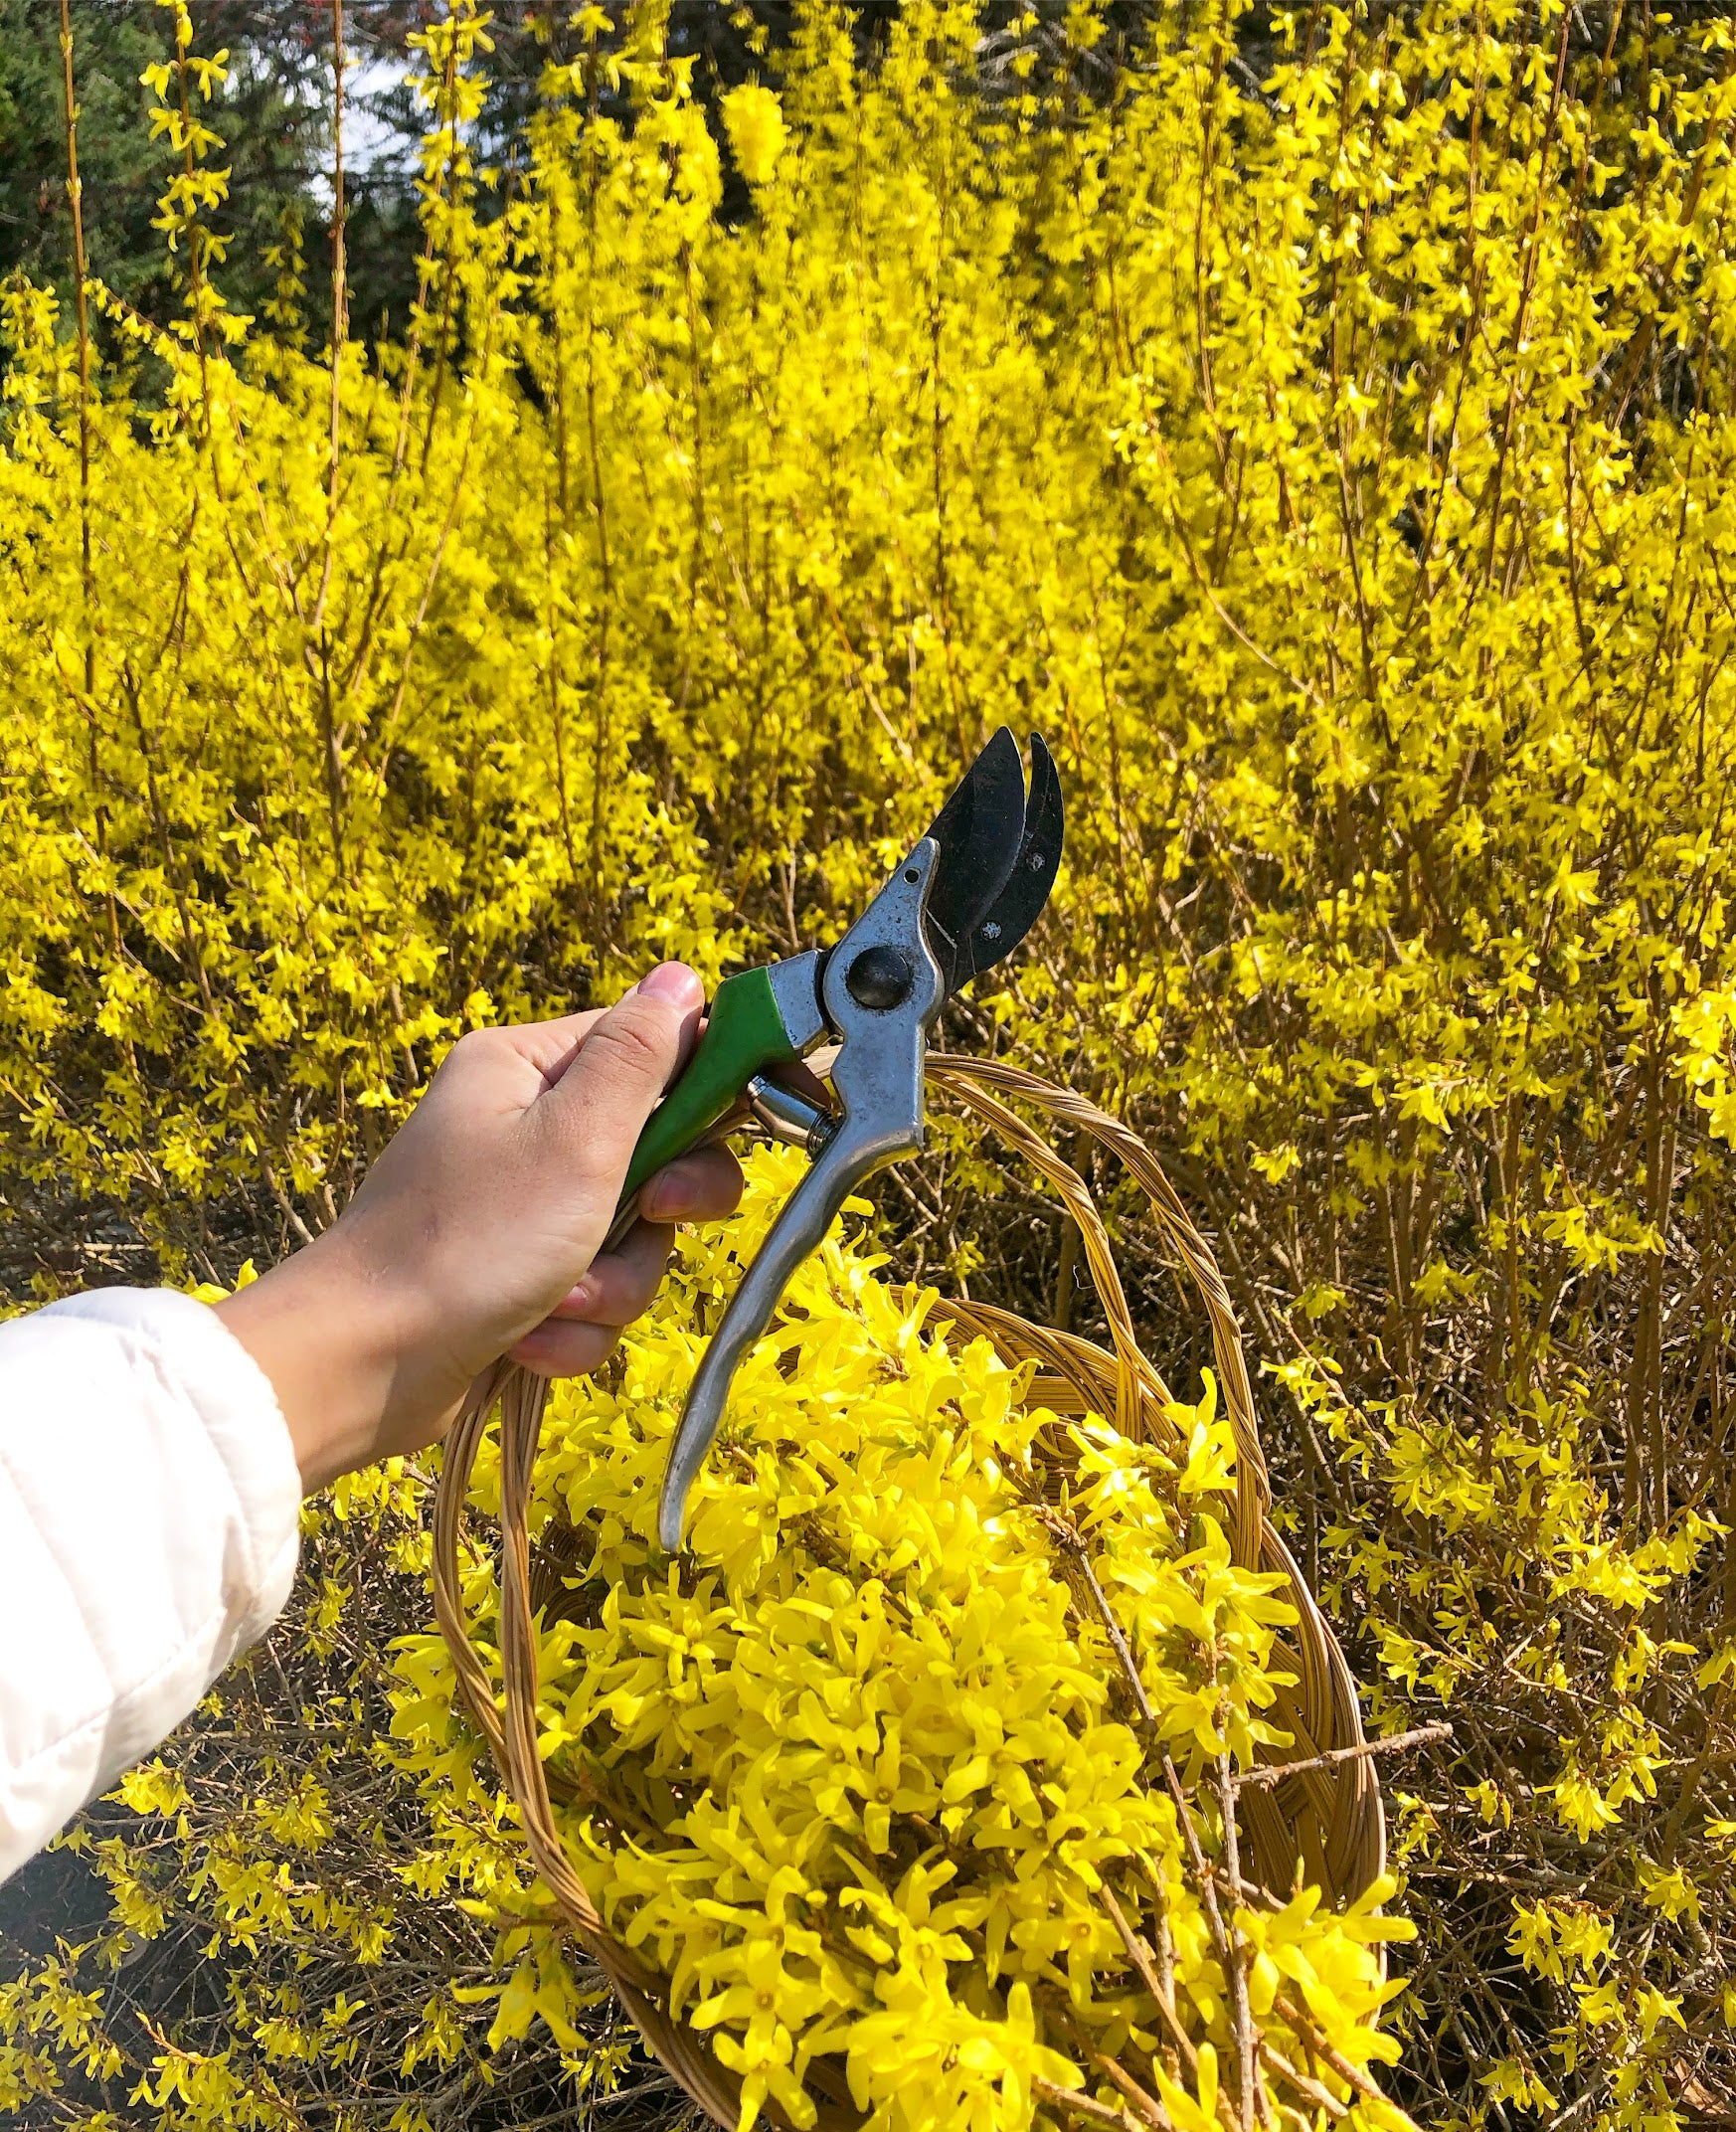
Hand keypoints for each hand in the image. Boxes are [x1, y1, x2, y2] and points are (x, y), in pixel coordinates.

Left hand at [215, 963, 742, 1492]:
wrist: (362, 1367)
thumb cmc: (467, 1243)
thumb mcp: (575, 1139)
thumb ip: (638, 1059)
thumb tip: (682, 978)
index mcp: (527, 1069)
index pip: (651, 1048)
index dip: (708, 1090)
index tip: (744, 1127)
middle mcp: (522, 1127)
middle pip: (658, 1150)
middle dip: (660, 1208)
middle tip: (651, 1217)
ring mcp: (519, 1206)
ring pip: (633, 1236)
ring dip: (613, 1283)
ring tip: (558, 1305)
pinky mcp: (517, 1279)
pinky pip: (592, 1294)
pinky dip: (575, 1327)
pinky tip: (529, 1344)